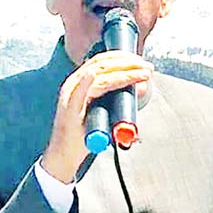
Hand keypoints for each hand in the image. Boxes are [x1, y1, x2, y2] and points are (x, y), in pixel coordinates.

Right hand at [41, 51, 152, 183]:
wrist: (66, 154)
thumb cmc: (85, 132)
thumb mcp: (106, 110)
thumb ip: (121, 98)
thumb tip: (142, 87)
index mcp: (81, 82)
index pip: (102, 60)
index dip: (122, 57)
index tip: (141, 60)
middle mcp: (74, 84)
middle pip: (102, 65)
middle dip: (128, 63)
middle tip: (147, 67)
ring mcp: (70, 96)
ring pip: (97, 77)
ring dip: (122, 73)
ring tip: (141, 73)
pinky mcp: (68, 111)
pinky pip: (77, 95)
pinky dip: (85, 84)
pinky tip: (93, 76)